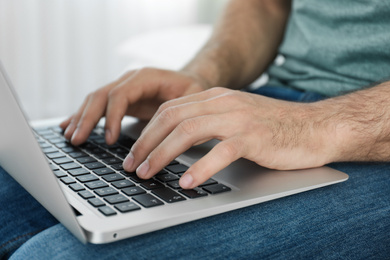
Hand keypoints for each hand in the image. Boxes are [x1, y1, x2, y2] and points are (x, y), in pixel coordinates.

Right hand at [60, 68, 207, 144]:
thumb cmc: (192, 90)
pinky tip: (68, 126)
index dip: (112, 117)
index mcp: (146, 76)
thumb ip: (177, 111)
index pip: (120, 94)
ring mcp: (123, 87)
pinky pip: (97, 105)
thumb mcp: (192, 97)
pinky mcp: (120, 98)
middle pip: (101, 95)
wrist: (189, 80)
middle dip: (87, 119)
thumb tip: (162, 137)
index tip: (110, 140)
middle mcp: (130, 79)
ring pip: (94, 100)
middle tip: (78, 140)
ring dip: (81, 118)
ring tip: (70, 137)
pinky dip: (82, 116)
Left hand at [124, 87, 336, 188]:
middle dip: (146, 142)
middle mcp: (223, 103)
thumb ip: (209, 122)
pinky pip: (220, 151)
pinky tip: (188, 182)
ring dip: (163, 154)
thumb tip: (178, 143)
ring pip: (189, 131)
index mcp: (215, 97)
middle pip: (172, 118)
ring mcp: (238, 118)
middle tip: (132, 165)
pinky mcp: (254, 137)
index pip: (170, 109)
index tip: (134, 151)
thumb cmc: (274, 127)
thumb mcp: (235, 117)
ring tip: (148, 173)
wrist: (315, 127)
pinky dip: (200, 167)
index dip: (147, 130)